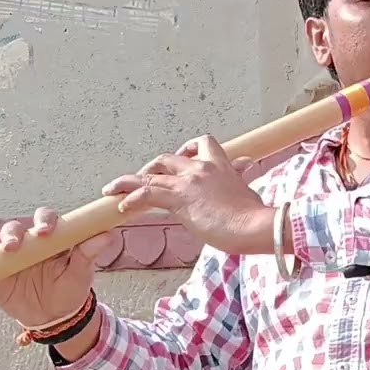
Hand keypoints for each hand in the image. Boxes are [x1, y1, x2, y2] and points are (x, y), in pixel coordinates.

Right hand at [0, 207, 116, 327]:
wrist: (57, 315)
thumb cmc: (71, 288)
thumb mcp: (82, 274)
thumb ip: (89, 255)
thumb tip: (107, 235)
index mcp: (50, 240)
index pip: (46, 222)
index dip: (44, 222)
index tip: (45, 232)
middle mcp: (26, 245)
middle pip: (14, 230)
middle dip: (10, 235)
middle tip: (12, 246)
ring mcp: (7, 262)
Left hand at [101, 135, 273, 254]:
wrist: (256, 225)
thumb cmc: (254, 215)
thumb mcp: (247, 190)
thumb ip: (239, 177)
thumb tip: (245, 164)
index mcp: (220, 165)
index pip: (202, 144)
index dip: (187, 150)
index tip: (181, 158)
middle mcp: (202, 168)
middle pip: (167, 158)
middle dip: (152, 168)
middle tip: (143, 179)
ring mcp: (189, 182)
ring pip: (150, 174)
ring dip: (129, 182)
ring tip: (114, 189)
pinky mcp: (180, 198)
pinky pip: (147, 193)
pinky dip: (132, 198)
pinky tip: (122, 206)